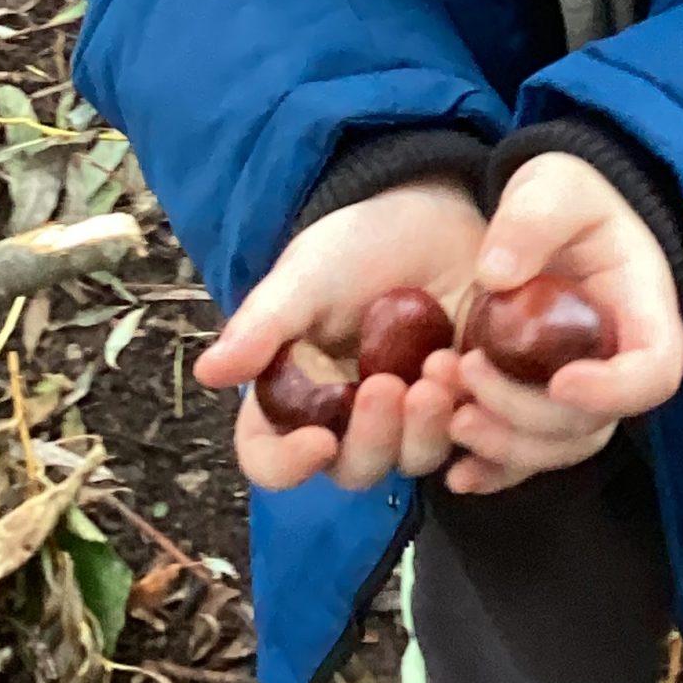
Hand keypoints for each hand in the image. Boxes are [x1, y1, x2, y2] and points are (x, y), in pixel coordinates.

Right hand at [195, 181, 483, 494]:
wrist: (431, 214)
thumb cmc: (356, 245)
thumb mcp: (307, 276)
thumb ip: (264, 325)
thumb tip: (207, 372)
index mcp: (292, 398)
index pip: (272, 459)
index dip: (287, 465)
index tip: (316, 441)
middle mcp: (347, 421)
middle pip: (352, 468)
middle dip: (372, 437)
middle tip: (389, 386)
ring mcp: (409, 420)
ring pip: (414, 460)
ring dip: (426, 427)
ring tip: (440, 366)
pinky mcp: (463, 406)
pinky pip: (473, 441)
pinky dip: (476, 425)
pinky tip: (475, 381)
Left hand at [430, 152, 682, 496]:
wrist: (556, 217)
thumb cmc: (570, 199)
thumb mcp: (555, 187)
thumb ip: (532, 220)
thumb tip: (496, 275)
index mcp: (644, 315)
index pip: (654, 373)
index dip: (613, 391)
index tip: (562, 381)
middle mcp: (617, 369)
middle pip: (590, 425)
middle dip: (526, 413)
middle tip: (467, 373)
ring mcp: (579, 396)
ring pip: (556, 449)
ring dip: (503, 446)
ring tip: (452, 417)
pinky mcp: (538, 407)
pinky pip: (525, 457)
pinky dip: (493, 471)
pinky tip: (455, 473)